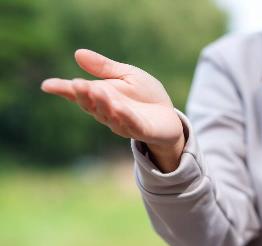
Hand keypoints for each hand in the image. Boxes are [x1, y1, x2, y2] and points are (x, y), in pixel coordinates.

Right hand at [41, 49, 183, 171]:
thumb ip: (104, 68)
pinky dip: (124, 116)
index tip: (47, 85)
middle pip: (91, 105)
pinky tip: (118, 107)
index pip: (79, 94)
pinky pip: (131, 124)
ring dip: (102, 104)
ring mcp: (123, 123)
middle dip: (83, 95)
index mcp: (102, 97)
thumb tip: (78, 53)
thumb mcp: (126, 75)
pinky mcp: (141, 130)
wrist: (169, 117)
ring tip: (95, 90)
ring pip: (109, 115)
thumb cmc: (146, 96)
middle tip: (76, 84)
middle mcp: (108, 112)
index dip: (64, 90)